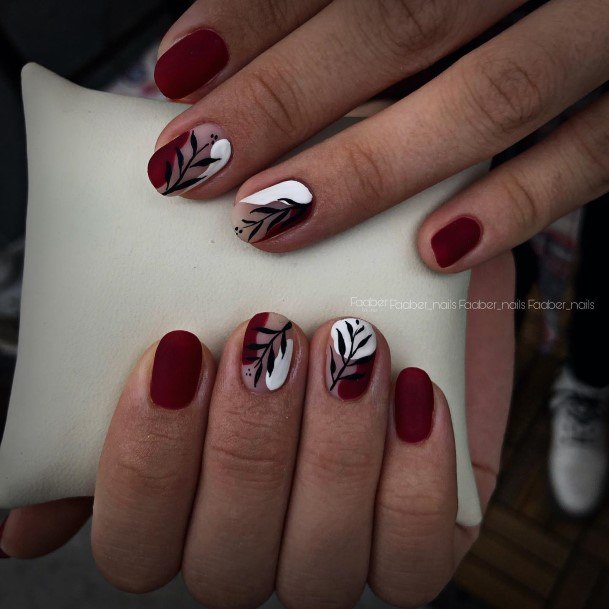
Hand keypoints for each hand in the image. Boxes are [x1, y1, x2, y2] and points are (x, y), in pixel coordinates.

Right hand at [0, 254, 513, 607]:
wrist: (381, 283)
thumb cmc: (280, 305)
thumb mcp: (191, 339)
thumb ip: (112, 421)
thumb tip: (21, 527)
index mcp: (183, 514)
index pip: (136, 545)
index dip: (145, 463)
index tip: (175, 352)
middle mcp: (255, 544)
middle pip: (226, 563)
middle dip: (246, 447)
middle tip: (268, 333)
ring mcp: (336, 549)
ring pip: (319, 570)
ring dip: (333, 451)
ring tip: (349, 341)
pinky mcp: (412, 537)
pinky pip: (414, 559)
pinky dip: (413, 474)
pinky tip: (412, 389)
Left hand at [147, 0, 608, 269]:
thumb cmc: (498, 2)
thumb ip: (358, 9)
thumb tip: (238, 50)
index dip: (254, 13)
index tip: (177, 71)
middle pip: (401, 23)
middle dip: (285, 98)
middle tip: (193, 163)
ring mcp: (604, 32)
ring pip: (490, 96)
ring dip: (371, 167)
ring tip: (273, 218)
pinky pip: (591, 156)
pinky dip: (517, 204)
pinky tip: (435, 252)